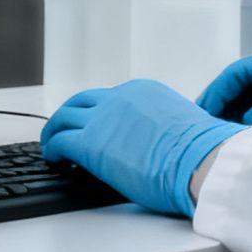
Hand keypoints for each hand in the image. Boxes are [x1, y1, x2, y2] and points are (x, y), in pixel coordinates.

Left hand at [39, 78, 242, 216]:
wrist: (200, 160)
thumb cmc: (201, 151)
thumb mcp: (182, 124)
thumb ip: (164, 125)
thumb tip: (164, 141)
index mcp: (143, 91)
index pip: (111, 98)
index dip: (98, 113)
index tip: (94, 125)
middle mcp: (120, 98)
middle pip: (82, 101)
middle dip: (69, 115)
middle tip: (62, 129)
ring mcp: (102, 118)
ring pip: (63, 117)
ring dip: (53, 131)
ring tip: (50, 145)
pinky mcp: (89, 143)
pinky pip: (59, 141)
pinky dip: (52, 148)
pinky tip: (53, 158)